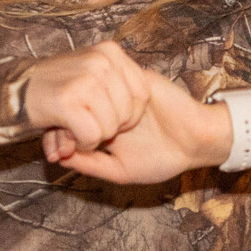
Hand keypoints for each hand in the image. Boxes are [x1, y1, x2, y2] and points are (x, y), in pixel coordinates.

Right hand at [20, 42, 160, 160]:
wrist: (14, 91)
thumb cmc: (56, 86)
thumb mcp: (91, 70)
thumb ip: (118, 80)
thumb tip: (149, 97)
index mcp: (110, 51)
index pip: (143, 92)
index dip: (132, 114)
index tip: (112, 118)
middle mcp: (101, 61)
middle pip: (129, 113)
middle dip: (111, 128)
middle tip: (87, 124)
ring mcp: (85, 79)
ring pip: (111, 127)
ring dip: (93, 137)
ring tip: (75, 128)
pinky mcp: (68, 101)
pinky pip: (92, 136)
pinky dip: (81, 144)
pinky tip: (69, 136)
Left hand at [41, 66, 231, 183]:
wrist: (197, 140)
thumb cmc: (162, 159)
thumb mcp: (121, 172)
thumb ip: (91, 165)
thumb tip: (58, 157)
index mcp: (101, 126)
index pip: (69, 123)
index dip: (56, 136)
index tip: (53, 153)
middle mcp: (107, 106)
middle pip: (74, 105)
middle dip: (62, 123)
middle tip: (60, 143)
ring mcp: (120, 91)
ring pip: (90, 90)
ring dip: (83, 110)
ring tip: (78, 132)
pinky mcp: (136, 78)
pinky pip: (112, 79)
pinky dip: (104, 96)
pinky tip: (103, 117)